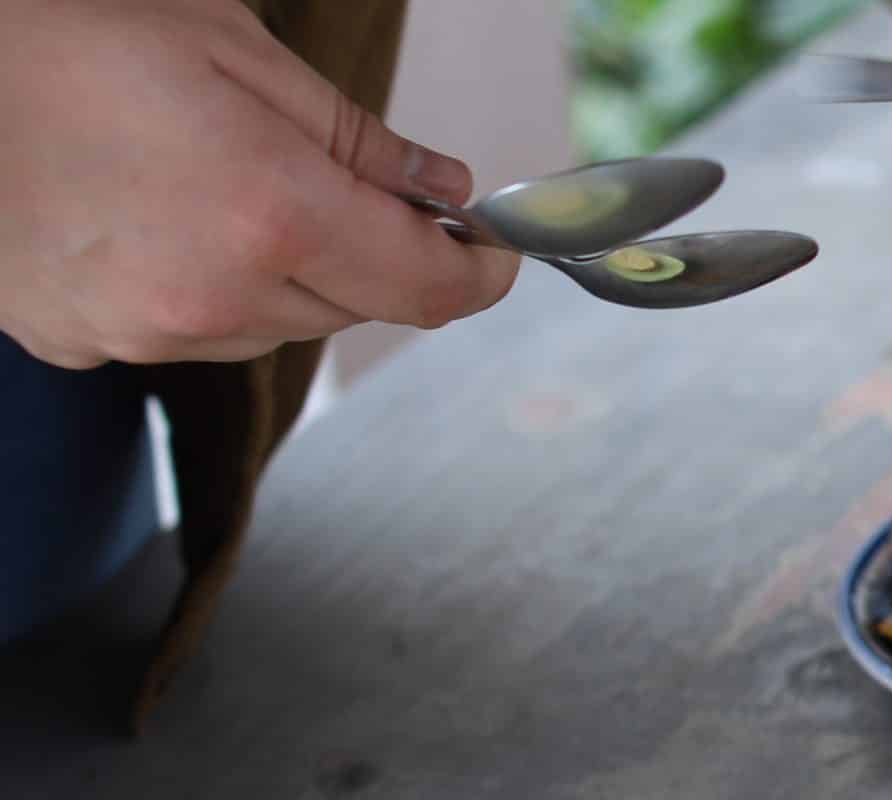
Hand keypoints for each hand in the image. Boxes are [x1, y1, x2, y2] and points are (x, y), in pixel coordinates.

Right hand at [0, 0, 517, 369]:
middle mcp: (214, 293)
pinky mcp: (84, 342)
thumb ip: (356, 137)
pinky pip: (187, 331)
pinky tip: (148, 218)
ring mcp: (143, 329)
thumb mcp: (229, 48)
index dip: (478, 274)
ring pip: (274, 324)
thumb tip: (445, 191)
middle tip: (342, 185)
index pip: (426, 288)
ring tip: (213, 184)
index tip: (496, 254)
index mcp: (270, 212)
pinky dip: (200, 286)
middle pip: (354, 307)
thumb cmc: (61, 27)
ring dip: (281, 271)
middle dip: (369, 253)